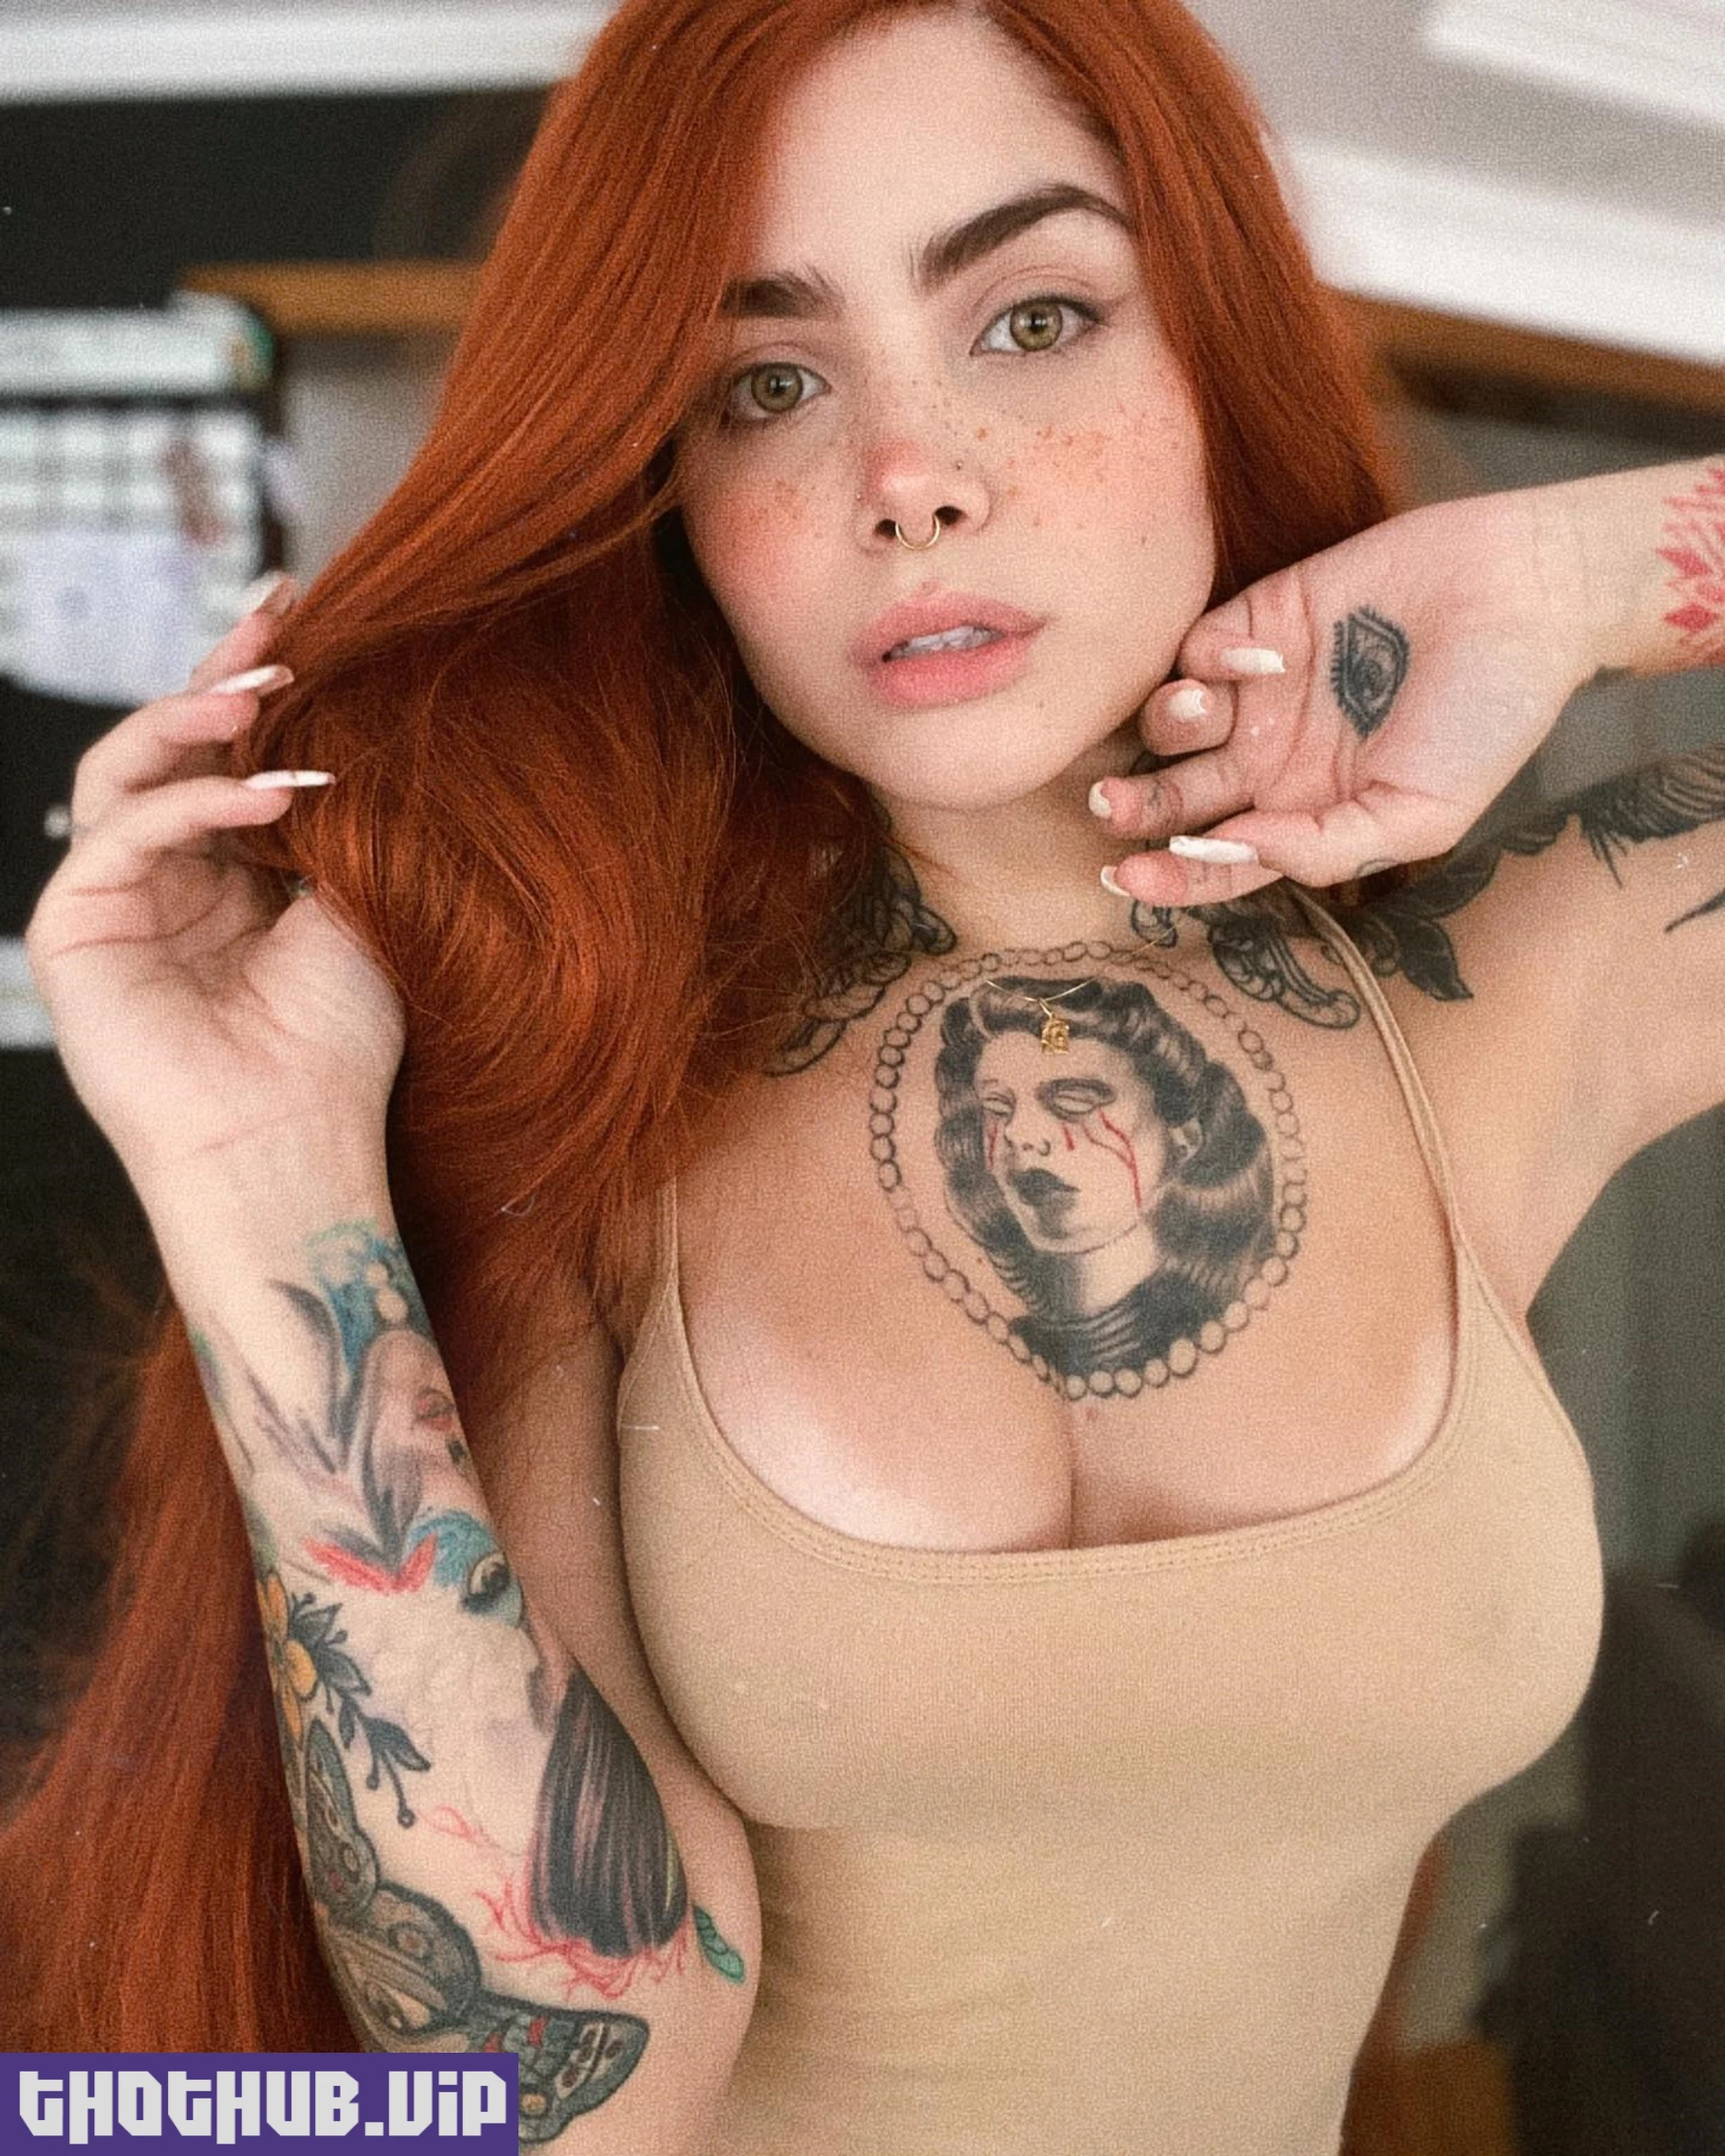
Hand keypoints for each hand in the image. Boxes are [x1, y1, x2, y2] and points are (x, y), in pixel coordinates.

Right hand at [24, 580, 405, 1194]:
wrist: (293, 1143)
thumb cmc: (336, 1044)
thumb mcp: (354, 907)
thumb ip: (335, 821)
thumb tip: (357, 723)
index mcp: (226, 870)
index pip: (228, 752)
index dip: (260, 681)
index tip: (313, 610)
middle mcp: (162, 875)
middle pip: (171, 742)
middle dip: (225, 672)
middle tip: (282, 615)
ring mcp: (110, 898)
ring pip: (126, 769)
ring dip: (194, 716)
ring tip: (268, 688)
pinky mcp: (72, 927)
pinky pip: (122, 832)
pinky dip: (193, 802)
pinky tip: (270, 791)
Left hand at [1092, 483, 1596, 904]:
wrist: (1527, 595)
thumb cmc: (1490, 717)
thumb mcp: (1422, 814)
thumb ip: (1325, 849)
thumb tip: (1235, 851)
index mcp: (1305, 814)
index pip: (1216, 859)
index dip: (1168, 878)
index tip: (1127, 881)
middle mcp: (1271, 757)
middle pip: (1172, 798)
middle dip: (1132, 808)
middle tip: (1109, 807)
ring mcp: (1261, 688)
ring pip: (1169, 724)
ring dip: (1167, 726)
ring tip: (1206, 712)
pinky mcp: (1259, 617)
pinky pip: (1196, 647)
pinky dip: (1207, 656)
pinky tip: (1263, 653)